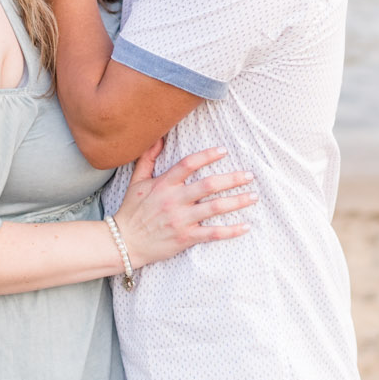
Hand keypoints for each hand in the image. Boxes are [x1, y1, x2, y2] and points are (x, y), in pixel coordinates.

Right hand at [114, 144, 255, 268]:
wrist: (124, 242)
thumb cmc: (132, 211)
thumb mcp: (137, 181)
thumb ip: (148, 158)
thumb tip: (158, 137)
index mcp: (164, 184)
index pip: (189, 164)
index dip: (207, 155)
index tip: (224, 151)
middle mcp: (174, 200)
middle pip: (208, 185)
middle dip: (232, 179)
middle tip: (249, 175)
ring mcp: (181, 219)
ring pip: (215, 207)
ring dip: (237, 201)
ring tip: (254, 196)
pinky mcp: (185, 237)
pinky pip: (212, 233)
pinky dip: (231, 231)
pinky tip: (245, 226)